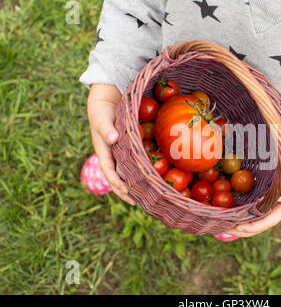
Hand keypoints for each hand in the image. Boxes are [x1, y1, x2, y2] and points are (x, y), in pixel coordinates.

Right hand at [87, 84, 135, 204]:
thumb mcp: (102, 118)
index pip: (109, 172)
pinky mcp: (127, 152)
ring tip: (145, 197)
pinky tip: (151, 180)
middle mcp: (111, 157)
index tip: (126, 191)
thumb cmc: (103, 112)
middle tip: (136, 203)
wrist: (105, 103)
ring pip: (125, 174)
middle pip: (117, 179)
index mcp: (103, 152)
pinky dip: (140, 173)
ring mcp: (119, 156)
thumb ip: (106, 128)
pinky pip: (133, 165)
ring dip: (134, 186)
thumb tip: (112, 139)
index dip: (117, 183)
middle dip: (125, 191)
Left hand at [226, 166, 280, 237]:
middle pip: (252, 225)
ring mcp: (267, 206)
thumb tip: (278, 195)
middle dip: (236, 228)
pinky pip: (249, 206)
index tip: (235, 227)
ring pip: (249, 218)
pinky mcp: (263, 198)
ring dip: (235, 220)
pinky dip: (238, 208)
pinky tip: (227, 204)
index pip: (262, 224)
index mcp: (279, 212)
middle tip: (219, 226)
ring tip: (219, 219)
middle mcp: (271, 212)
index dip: (248, 228)